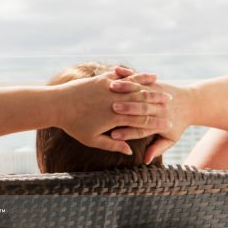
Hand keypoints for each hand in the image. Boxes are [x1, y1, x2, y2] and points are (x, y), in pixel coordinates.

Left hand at [55, 70, 172, 154]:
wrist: (56, 104)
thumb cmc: (73, 125)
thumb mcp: (92, 140)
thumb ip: (112, 145)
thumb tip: (129, 151)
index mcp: (114, 117)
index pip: (141, 120)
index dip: (156, 122)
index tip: (169, 123)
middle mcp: (114, 101)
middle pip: (142, 101)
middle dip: (158, 101)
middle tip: (171, 102)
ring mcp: (108, 88)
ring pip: (135, 86)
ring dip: (150, 87)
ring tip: (162, 87)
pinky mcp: (102, 78)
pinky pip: (124, 76)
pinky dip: (136, 76)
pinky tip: (146, 75)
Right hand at [108, 67, 188, 162]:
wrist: (192, 103)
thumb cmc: (178, 124)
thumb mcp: (171, 139)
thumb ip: (158, 148)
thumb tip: (147, 160)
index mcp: (160, 124)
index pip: (141, 130)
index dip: (127, 133)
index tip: (113, 136)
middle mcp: (159, 108)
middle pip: (139, 109)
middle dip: (124, 109)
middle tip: (108, 111)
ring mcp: (157, 94)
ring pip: (139, 91)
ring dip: (124, 89)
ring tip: (110, 89)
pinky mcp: (154, 84)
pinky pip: (139, 79)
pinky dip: (128, 76)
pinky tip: (115, 74)